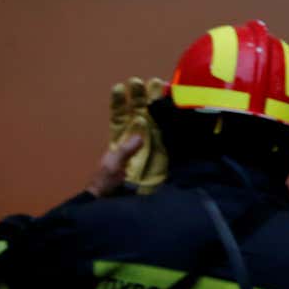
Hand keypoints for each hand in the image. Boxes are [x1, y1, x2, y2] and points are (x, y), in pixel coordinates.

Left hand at [92, 77, 167, 196]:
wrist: (121, 205)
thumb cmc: (109, 185)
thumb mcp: (113, 166)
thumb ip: (126, 150)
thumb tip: (140, 134)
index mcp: (119, 139)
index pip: (120, 115)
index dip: (120, 101)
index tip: (122, 86)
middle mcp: (136, 139)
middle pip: (140, 113)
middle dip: (143, 97)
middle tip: (148, 82)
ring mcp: (151, 148)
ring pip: (156, 123)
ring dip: (159, 107)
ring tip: (164, 89)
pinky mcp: (163, 158)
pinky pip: (170, 141)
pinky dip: (175, 129)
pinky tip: (179, 115)